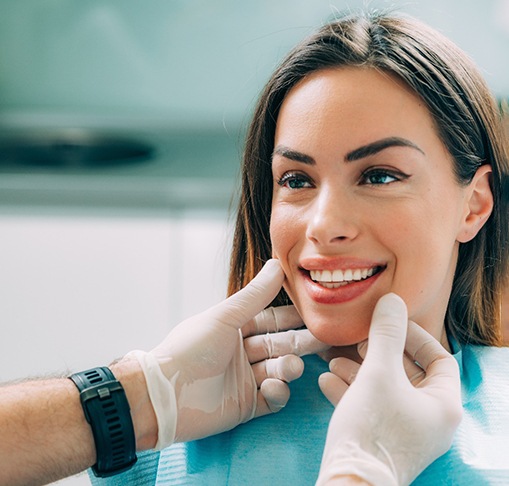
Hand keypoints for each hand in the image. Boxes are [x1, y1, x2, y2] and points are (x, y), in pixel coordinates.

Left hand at [126, 259, 328, 448]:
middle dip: (300, 342)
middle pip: (279, 345)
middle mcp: (241, 352)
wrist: (164, 395)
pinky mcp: (245, 406)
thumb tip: (278, 264)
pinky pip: (272, 398)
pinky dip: (277, 392)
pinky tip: (273, 387)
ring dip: (288, 368)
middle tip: (324, 339)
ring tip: (291, 367)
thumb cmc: (190, 349)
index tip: (315, 312)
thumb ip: (254, 295)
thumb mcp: (224, 317)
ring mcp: (244, 380)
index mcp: (235, 328)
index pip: (271, 320)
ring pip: (278, 370)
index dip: (292, 317)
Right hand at [316, 293, 462, 485]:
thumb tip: (392, 300)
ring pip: (385, 389)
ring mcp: (405, 431)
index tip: (389, 325)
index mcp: (442, 404)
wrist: (349, 482)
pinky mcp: (382, 440)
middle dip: (379, 353)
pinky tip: (326, 380)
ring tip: (334, 359)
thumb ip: (386, 334)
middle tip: (358, 341)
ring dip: (359, 371)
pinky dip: (352, 391)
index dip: (415, 336)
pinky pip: (371, 407)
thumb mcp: (378, 372)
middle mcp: (429, 419)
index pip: (440, 359)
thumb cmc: (372, 427)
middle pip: (408, 373)